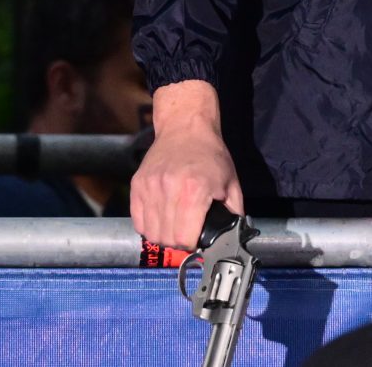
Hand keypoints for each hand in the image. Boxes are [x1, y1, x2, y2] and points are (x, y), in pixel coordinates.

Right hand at [130, 82, 243, 251]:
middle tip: (186, 234)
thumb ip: (234, 212)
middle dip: (178, 242)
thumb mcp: (231, 182)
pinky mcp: (137, 184)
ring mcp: (150, 187)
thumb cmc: (211, 154)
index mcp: (194, 191)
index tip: (197, 239)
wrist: (185, 127)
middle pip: (166, 238)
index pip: (184, 238)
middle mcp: (169, 190)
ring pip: (150, 233)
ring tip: (173, 227)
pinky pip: (137, 220)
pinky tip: (160, 219)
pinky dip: (148, 226)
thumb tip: (234, 236)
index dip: (192, 244)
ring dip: (162, 236)